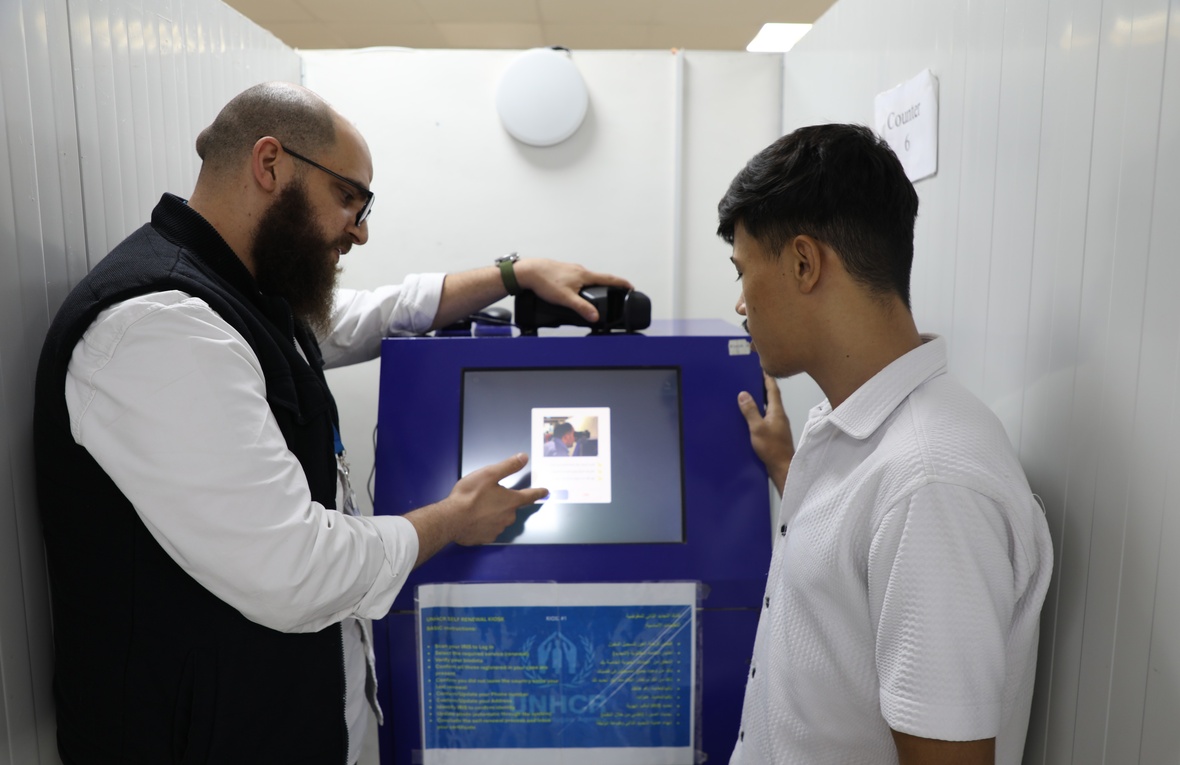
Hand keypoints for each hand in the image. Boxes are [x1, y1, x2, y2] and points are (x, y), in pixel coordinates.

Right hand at [446, 453, 548, 545]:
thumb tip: (524, 458)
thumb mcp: (489, 474)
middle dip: (504, 502)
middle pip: (511, 507)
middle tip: (489, 496)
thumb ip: (508, 466)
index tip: (545, 492)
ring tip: (478, 507)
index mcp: (511, 501)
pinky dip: (484, 523)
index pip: (530, 496)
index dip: (538, 492)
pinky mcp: (486, 538)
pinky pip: (489, 528)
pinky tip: (474, 519)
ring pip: (500, 518)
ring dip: (493, 513)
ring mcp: (498, 529)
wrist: (451, 519)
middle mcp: (508, 517)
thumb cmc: (469, 495)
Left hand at [514, 259, 632, 322]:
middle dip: (609, 286)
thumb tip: (595, 317)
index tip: (631, 287)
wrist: (528, 271)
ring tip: (596, 295)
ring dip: (594, 285)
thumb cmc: (545, 282)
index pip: (609, 279)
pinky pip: (577, 278)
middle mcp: (580, 270)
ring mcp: (571, 269)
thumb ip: (581, 308)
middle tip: (616, 293)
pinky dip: (582, 284)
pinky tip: (575, 291)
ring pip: (587, 278)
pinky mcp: (562, 271)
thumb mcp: (565, 298)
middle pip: (599, 278)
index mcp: (584, 275)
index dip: (622, 284)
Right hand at [738, 371, 793, 493]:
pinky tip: (752, 414)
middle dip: (763, 386)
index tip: (762, 368)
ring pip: (769, 407)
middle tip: (753, 377)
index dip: (767, 378)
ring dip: (761, 399)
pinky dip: (760, 411)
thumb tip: (743, 394)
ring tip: (750, 393)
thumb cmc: (772, 448)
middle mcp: (779, 415)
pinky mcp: (775, 432)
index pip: (773, 389)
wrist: (782, 467)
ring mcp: (778, 424)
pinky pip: (767, 416)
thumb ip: (750, 411)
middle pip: (771, 397)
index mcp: (777, 411)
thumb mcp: (757, 428)